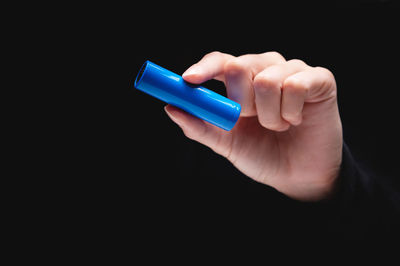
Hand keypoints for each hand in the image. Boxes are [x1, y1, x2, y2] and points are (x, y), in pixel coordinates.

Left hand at [165, 51, 342, 200]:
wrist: (297, 176)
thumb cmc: (262, 154)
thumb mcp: (226, 143)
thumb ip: (200, 126)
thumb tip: (171, 108)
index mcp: (242, 80)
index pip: (220, 61)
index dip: (204, 68)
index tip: (188, 80)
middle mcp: (265, 68)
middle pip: (240, 66)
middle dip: (241, 103)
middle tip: (252, 120)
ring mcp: (292, 71)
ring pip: (268, 81)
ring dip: (269, 115)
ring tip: (278, 127)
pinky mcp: (319, 78)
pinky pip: (295, 86)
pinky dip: (290, 112)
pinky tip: (296, 121)